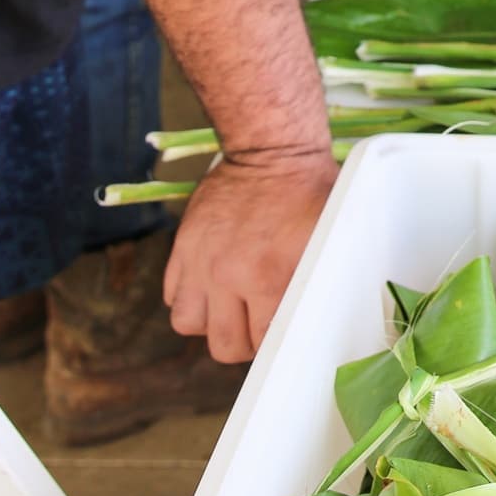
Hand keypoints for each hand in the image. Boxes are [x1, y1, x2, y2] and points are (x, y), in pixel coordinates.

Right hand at [165, 146, 338, 360]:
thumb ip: (311, 283)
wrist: (271, 150)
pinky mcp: (183, 244)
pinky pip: (172, 293)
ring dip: (208, 322)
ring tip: (227, 307)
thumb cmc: (309, 193)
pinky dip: (188, 296)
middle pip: (223, 345)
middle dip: (241, 342)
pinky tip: (209, 284)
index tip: (278, 334)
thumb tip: (312, 319)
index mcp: (268, 277)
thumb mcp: (324, 240)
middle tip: (254, 323)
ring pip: (187, 323)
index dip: (272, 344)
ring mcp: (200, 260)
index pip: (261, 342)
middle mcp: (228, 275)